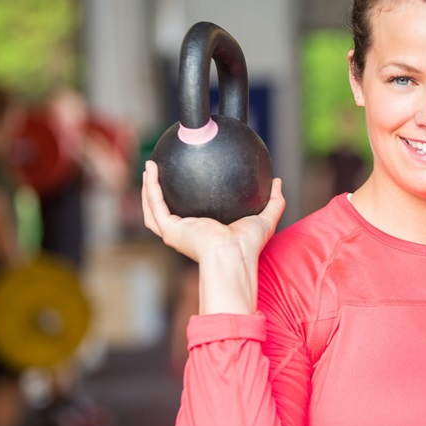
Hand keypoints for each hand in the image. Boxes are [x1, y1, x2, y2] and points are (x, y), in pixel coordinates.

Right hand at [142, 160, 284, 313]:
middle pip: (164, 213)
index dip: (183, 201)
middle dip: (158, 195)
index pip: (188, 216)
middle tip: (159, 174)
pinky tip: (151, 169)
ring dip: (148, 190)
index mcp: (202, 233)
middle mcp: (185, 234)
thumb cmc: (248, 246)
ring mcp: (174, 233)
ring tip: (149, 169)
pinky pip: (155, 203)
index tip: (185, 181)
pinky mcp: (170, 230)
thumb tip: (278, 181)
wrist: (233, 256)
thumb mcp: (265, 218)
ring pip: (152, 209)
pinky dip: (151, 186)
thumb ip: (275, 201)